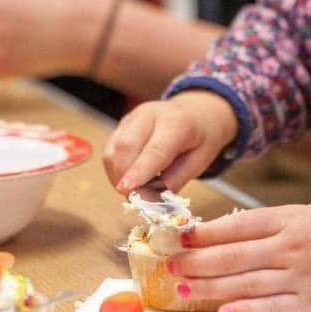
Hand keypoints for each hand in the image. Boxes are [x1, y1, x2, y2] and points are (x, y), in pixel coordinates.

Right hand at [103, 92, 236, 193]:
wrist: (196, 112)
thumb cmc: (200, 138)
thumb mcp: (200, 160)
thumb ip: (176, 178)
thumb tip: (152, 197)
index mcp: (176, 122)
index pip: (154, 149)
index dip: (139, 171)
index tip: (126, 190)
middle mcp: (149, 115)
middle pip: (126, 146)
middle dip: (125, 177)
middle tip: (136, 199)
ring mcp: (132, 118)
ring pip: (112, 149)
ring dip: (118, 176)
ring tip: (135, 189)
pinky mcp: (121, 124)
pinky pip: (110, 150)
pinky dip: (115, 170)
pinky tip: (131, 177)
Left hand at [172, 204, 310, 311]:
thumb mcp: (305, 212)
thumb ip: (268, 223)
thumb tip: (222, 231)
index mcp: (289, 220)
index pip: (236, 226)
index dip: (203, 233)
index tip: (179, 237)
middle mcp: (291, 248)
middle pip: (234, 256)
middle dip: (197, 261)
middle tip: (171, 264)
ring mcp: (301, 277)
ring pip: (246, 283)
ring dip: (210, 287)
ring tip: (183, 288)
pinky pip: (273, 310)